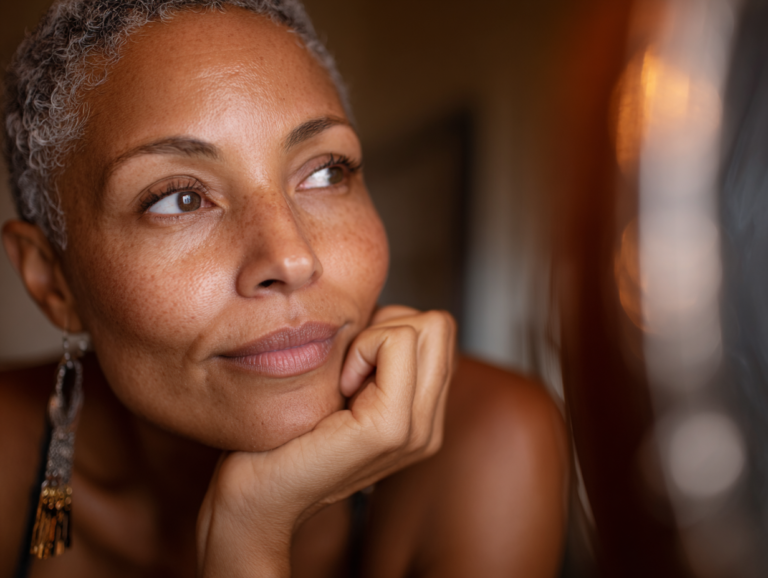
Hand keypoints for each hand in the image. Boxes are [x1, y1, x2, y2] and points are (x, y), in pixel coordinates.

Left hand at [196, 306, 455, 577]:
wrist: (256, 495)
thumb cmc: (284, 434)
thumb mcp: (341, 386)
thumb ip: (374, 358)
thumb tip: (376, 306)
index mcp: (420, 415)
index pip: (438, 330)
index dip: (391, 328)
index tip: (350, 366)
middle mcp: (428, 425)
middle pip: (440, 325)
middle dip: (389, 327)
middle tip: (348, 368)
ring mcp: (417, 430)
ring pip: (427, 327)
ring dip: (375, 337)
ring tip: (343, 382)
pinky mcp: (392, 428)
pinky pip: (397, 343)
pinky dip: (363, 348)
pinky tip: (338, 388)